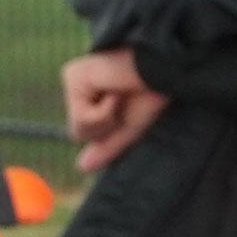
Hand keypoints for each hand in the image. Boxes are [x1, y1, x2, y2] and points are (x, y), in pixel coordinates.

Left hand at [63, 46, 169, 172]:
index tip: (128, 103)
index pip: (86, 133)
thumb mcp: (129, 127)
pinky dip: (106, 110)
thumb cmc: (152, 92)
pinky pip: (83, 116)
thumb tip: (81, 167)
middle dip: (107, 127)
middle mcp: (76, 84)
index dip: (111, 130)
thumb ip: (106, 146)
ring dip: (107, 119)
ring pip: (79, 128)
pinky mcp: (73, 76)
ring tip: (121, 93)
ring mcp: (73, 79)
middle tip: (125, 100)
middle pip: (79, 133)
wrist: (164, 69)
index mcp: (87, 94)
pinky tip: (115, 89)